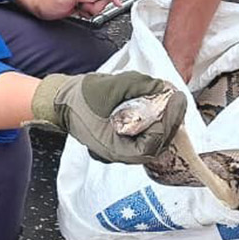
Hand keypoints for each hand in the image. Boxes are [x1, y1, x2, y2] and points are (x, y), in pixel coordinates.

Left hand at [14, 0, 119, 21]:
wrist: (37, 5)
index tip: (118, 2)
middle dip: (97, 6)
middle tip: (85, 7)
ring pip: (97, 6)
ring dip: (91, 11)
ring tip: (79, 10)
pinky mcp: (80, 6)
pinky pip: (90, 11)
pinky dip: (87, 14)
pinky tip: (78, 13)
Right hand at [32, 71, 186, 163]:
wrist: (60, 101)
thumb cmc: (79, 98)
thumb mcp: (109, 86)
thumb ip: (138, 85)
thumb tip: (163, 87)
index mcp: (114, 149)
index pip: (151, 144)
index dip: (167, 122)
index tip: (175, 100)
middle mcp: (120, 154)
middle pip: (156, 145)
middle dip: (170, 122)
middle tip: (178, 100)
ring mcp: (122, 149)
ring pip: (153, 142)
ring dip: (165, 122)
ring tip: (172, 102)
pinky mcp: (123, 140)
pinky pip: (146, 136)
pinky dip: (156, 123)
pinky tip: (160, 107)